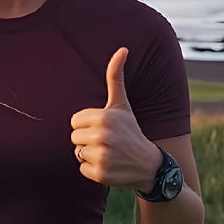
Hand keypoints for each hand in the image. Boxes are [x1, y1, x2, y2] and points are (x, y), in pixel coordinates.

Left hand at [70, 47, 161, 187]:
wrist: (148, 164)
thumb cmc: (131, 130)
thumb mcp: (122, 104)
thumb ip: (115, 77)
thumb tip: (122, 49)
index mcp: (104, 117)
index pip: (74, 121)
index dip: (87, 125)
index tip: (103, 127)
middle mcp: (103, 136)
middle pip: (74, 137)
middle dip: (87, 140)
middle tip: (107, 141)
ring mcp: (102, 156)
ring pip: (77, 153)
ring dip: (89, 154)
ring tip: (108, 153)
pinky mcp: (101, 173)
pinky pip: (82, 169)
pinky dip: (92, 169)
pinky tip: (109, 165)